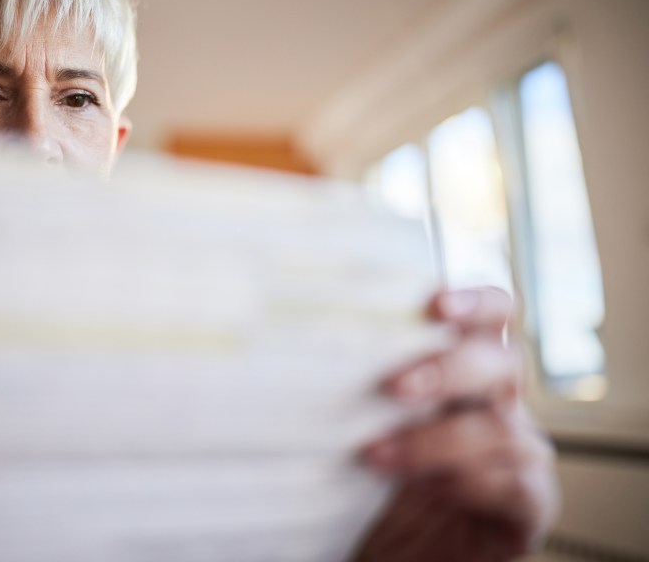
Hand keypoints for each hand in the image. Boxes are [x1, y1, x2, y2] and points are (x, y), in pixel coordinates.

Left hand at [354, 288, 558, 561]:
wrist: (394, 546)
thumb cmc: (376, 473)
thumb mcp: (364, 416)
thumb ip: (362, 378)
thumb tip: (311, 339)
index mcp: (466, 366)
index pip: (493, 314)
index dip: (475, 302)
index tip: (435, 304)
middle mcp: (499, 402)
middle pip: (500, 362)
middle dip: (448, 369)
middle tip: (394, 386)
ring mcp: (521, 453)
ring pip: (500, 428)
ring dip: (434, 440)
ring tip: (376, 454)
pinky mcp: (528, 504)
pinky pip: (515, 485)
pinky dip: (469, 484)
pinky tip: (429, 490)